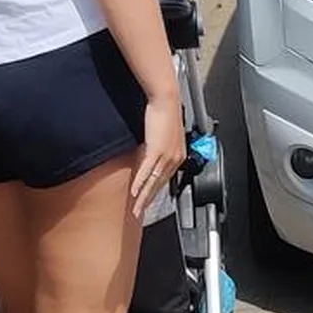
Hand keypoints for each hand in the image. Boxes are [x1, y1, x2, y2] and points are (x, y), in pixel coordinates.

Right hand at [130, 92, 186, 217]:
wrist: (166, 100)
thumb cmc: (165, 113)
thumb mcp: (164, 135)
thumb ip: (159, 147)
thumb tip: (151, 154)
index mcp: (178, 156)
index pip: (165, 180)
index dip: (155, 193)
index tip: (147, 201)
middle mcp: (174, 158)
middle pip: (159, 185)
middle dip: (148, 201)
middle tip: (139, 212)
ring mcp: (166, 156)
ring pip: (153, 182)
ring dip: (143, 197)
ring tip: (135, 209)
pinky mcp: (156, 150)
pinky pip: (146, 171)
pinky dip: (140, 183)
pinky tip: (134, 192)